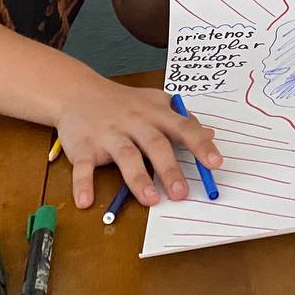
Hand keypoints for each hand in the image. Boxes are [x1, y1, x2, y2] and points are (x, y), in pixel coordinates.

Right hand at [56, 79, 223, 209]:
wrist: (80, 92)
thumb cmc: (126, 103)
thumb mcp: (157, 104)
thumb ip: (182, 121)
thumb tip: (210, 135)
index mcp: (156, 113)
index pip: (183, 127)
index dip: (200, 144)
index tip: (215, 163)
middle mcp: (134, 122)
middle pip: (155, 144)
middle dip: (169, 169)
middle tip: (181, 193)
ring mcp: (108, 134)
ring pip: (126, 156)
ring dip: (138, 179)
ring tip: (150, 200)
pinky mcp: (83, 146)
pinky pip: (83, 166)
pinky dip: (83, 184)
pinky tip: (86, 202)